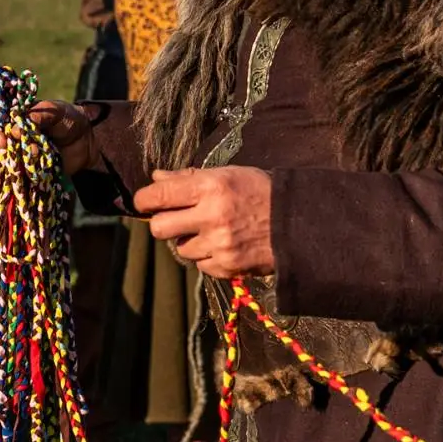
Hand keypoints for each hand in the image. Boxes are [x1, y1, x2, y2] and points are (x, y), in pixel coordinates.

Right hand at [0, 101, 99, 175]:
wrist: (87, 142)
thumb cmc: (68, 119)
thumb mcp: (57, 110)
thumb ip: (39, 113)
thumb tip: (16, 129)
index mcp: (10, 120)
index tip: (2, 137)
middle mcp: (8, 139)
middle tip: (9, 149)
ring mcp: (16, 158)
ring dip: (11, 163)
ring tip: (32, 158)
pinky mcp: (26, 173)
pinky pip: (15, 179)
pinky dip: (22, 176)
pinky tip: (34, 171)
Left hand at [133, 167, 275, 276]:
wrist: (299, 223)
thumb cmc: (260, 192)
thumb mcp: (228, 175)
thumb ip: (189, 178)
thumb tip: (155, 178)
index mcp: (211, 187)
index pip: (159, 196)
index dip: (143, 200)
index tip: (144, 202)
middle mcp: (212, 216)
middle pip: (159, 228)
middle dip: (162, 224)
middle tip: (174, 220)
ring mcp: (219, 244)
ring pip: (180, 249)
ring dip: (189, 242)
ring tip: (211, 231)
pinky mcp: (228, 266)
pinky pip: (200, 265)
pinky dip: (208, 257)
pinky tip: (224, 245)